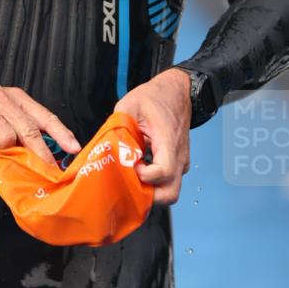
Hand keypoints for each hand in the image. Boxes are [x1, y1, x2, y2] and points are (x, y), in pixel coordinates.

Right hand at [0, 84, 80, 164]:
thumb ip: (20, 126)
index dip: (61, 133)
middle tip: (47, 170)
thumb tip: (42, 151)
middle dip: (41, 153)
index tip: (73, 148)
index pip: (44, 116)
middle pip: (29, 129)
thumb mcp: (2, 110)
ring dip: (1, 148)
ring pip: (6, 138)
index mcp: (16, 98)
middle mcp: (2, 100)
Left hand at [114, 68, 190, 204]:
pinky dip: (153, 182)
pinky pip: (168, 181)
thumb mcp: (130, 106)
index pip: (162, 173)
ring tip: (132, 175)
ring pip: (169, 190)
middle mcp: (179, 156)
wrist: (177, 91)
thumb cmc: (156, 97)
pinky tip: (138, 169)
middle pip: (170, 194)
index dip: (144, 176)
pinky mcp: (178, 163)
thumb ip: (117, 128)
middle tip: (130, 181)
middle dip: (148, 195)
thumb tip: (108, 150)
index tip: (132, 164)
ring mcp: (181, 162)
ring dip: (150, 190)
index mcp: (168, 141)